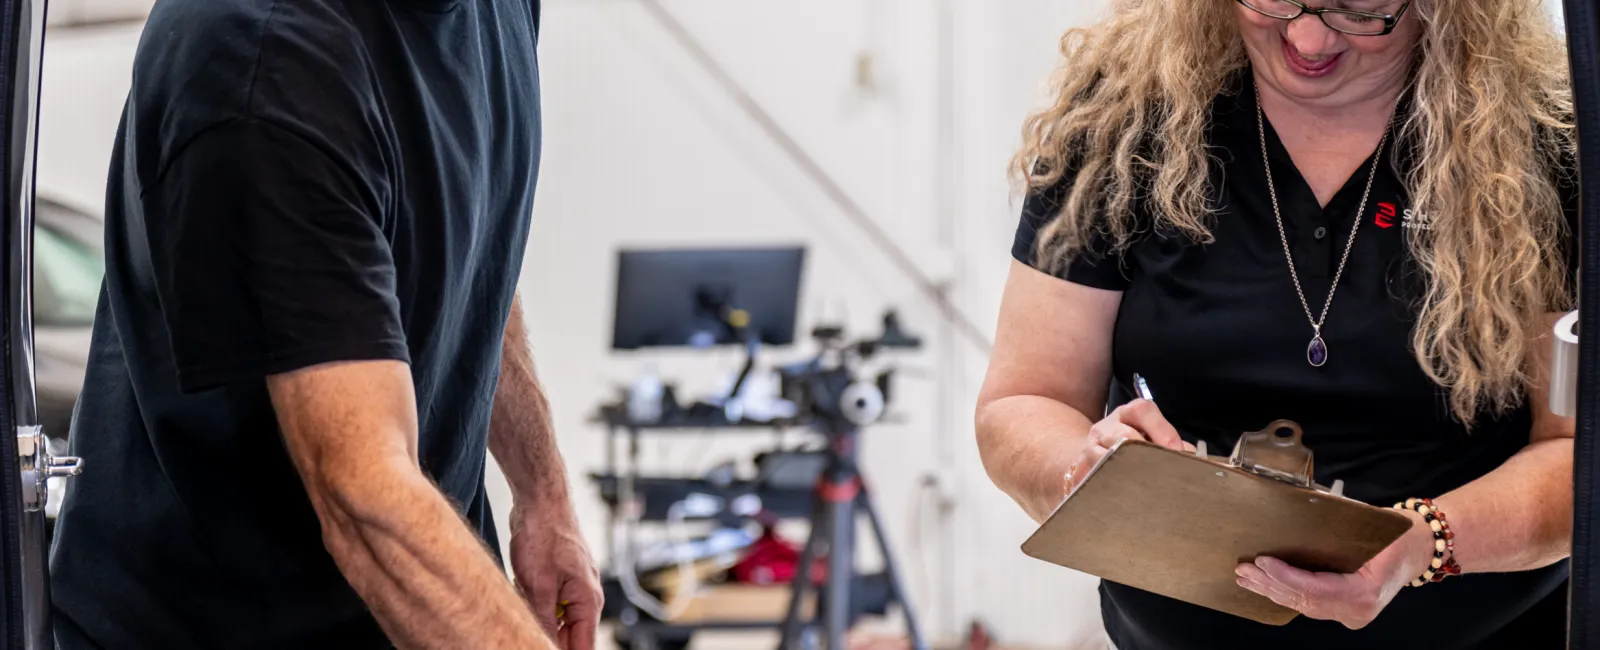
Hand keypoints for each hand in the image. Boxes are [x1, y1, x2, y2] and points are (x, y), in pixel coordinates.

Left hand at [509, 502, 603, 648]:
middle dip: (546, 636)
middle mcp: (586, 597)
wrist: (541, 500)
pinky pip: (549, 603)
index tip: (539, 648)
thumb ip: (545, 623)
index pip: (583, 648)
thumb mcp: (538, 587)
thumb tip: (542, 645)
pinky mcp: (560, 578)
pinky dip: (534, 602)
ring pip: (556, 620)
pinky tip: (522, 587)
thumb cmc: (544, 535)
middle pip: (569, 637)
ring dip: (537, 618)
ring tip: (524, 595)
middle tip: (523, 622)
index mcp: (588, 602)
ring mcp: (574, 587)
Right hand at [1063, 399, 1194, 493]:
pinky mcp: (1080, 468)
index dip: (1162, 430)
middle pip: (1122, 434)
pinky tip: (1119, 497)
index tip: (1176, 451)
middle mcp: (1106, 427)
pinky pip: (1090, 478)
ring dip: (1124, 472)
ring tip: (1142, 487)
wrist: (1095, 455)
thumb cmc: (1133, 446)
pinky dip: (1105, 486)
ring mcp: (1089, 447)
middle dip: (1143, 454)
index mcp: (1128, 414)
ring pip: (1104, 457)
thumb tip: (1193, 459)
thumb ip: (1172, 445)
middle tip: (1160, 472)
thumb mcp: (1151, 437)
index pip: (1143, 410)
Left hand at [1235, 509, 1434, 628]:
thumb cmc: (1398, 533)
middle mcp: (1357, 610)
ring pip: (1303, 606)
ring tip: (1246, 579)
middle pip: (1304, 600)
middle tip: (1243, 570)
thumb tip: (1297, 509)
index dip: (1285, 577)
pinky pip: (1310, 605)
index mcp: (1365, 592)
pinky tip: (1266, 587)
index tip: (1262, 561)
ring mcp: (1351, 614)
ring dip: (1272, 591)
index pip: (1314, 590)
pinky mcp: (1345, 610)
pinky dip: (1286, 594)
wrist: (1419, 547)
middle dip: (1270, 584)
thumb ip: (1335, 529)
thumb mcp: (1371, 527)